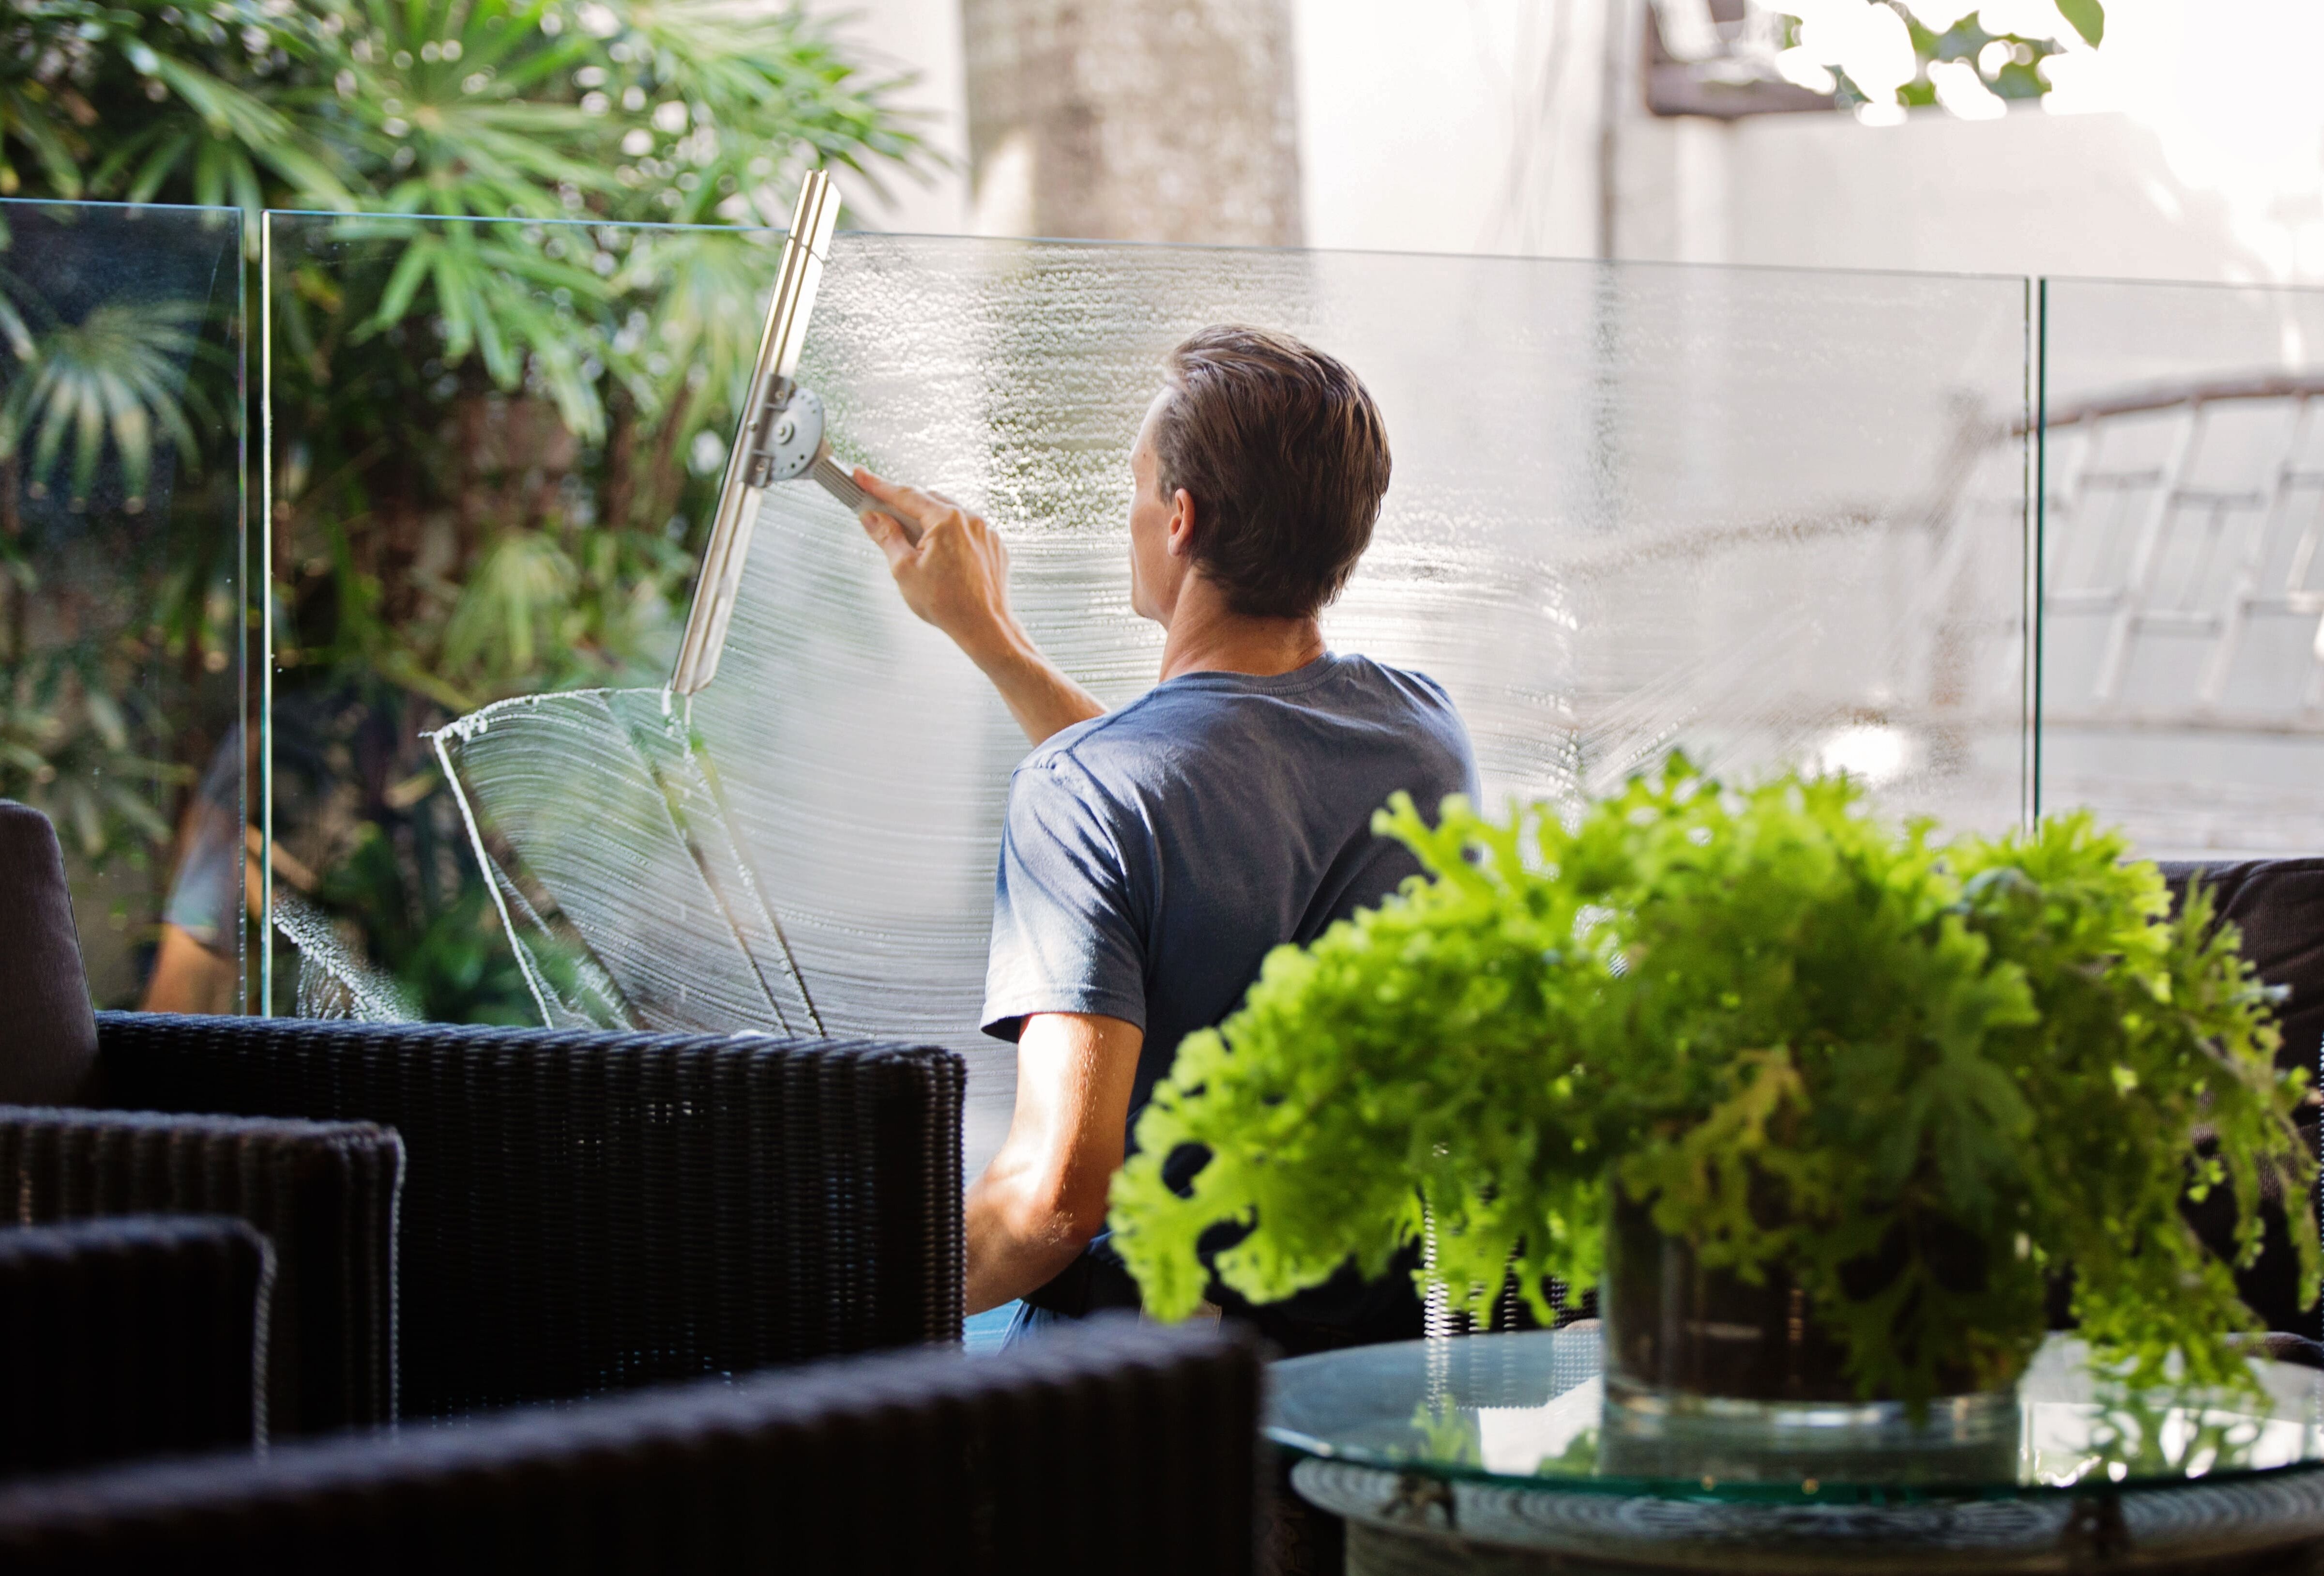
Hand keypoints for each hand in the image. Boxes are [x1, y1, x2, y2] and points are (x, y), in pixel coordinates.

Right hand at [854, 468, 1016, 660]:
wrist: (985, 627)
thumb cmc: (945, 603)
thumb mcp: (904, 570)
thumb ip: (887, 537)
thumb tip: (871, 517)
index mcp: (947, 520)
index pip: (905, 495)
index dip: (878, 485)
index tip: (860, 475)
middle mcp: (970, 519)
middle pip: (928, 501)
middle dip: (904, 505)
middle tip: (881, 512)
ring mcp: (986, 531)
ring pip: (949, 514)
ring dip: (928, 520)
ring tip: (913, 543)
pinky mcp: (994, 545)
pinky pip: (967, 530)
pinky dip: (949, 534)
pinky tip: (940, 555)